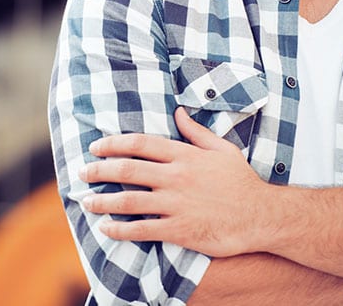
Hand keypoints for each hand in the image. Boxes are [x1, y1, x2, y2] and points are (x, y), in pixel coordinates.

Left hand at [79, 107, 270, 256]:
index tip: (95, 147)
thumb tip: (178, 111)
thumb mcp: (222, 148)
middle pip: (127, 169)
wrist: (261, 215)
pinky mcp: (180, 229)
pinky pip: (143, 229)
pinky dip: (120, 230)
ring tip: (87, 202)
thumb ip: (196, 131)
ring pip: (129, 200)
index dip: (113, 143)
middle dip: (99, 170)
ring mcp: (177, 204)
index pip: (140, 143)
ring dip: (103, 200)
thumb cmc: (242, 182)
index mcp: (185, 155)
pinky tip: (106, 229)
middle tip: (82, 174)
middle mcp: (177, 177)